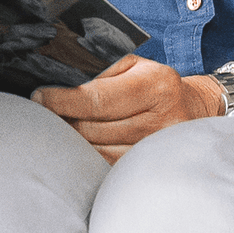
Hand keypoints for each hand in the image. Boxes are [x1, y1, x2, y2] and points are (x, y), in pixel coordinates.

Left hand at [33, 54, 218, 158]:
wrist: (193, 111)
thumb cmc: (154, 83)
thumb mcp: (134, 65)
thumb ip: (101, 68)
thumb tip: (59, 77)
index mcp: (156, 86)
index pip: (98, 98)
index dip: (63, 100)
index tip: (40, 97)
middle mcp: (161, 120)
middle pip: (92, 127)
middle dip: (62, 120)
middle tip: (42, 112)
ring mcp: (155, 149)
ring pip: (96, 150)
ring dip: (71, 139)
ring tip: (59, 126)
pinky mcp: (148, 167)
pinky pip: (105, 164)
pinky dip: (86, 154)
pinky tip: (77, 143)